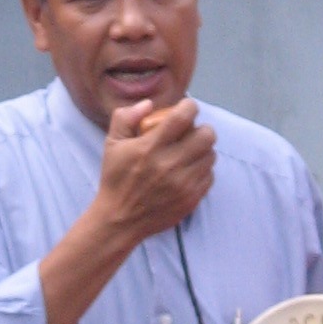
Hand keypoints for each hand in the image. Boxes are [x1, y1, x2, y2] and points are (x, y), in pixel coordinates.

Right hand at [93, 98, 214, 248]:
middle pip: (206, 135)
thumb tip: (149, 104)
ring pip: (211, 155)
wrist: (120, 220)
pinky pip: (209, 176)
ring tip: (191, 151)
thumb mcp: (112, 144)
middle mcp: (169, 165)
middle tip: (192, 132)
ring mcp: (183, 184)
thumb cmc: (115, 178)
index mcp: (150, 148)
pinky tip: (189, 170)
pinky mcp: (191, 199)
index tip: (186, 108)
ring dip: (203, 149)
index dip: (189, 107)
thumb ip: (126, 117)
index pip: (183, 117)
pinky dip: (202, 170)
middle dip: (201, 128)